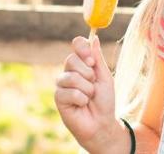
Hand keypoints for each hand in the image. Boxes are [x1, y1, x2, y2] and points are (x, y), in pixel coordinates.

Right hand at [55, 36, 123, 151]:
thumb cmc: (105, 102)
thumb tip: (95, 39)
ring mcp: (62, 84)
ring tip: (89, 98)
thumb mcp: (105, 78)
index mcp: (82, 64)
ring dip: (87, 89)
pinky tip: (82, 106)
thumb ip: (98, 59)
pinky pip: (69, 92)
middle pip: (71, 59)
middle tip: (93, 84)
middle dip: (87, 73)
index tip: (91, 59)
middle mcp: (69, 71)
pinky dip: (81, 99)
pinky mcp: (58, 98)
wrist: (102, 124)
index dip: (82, 47)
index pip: (77, 45)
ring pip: (71, 77)